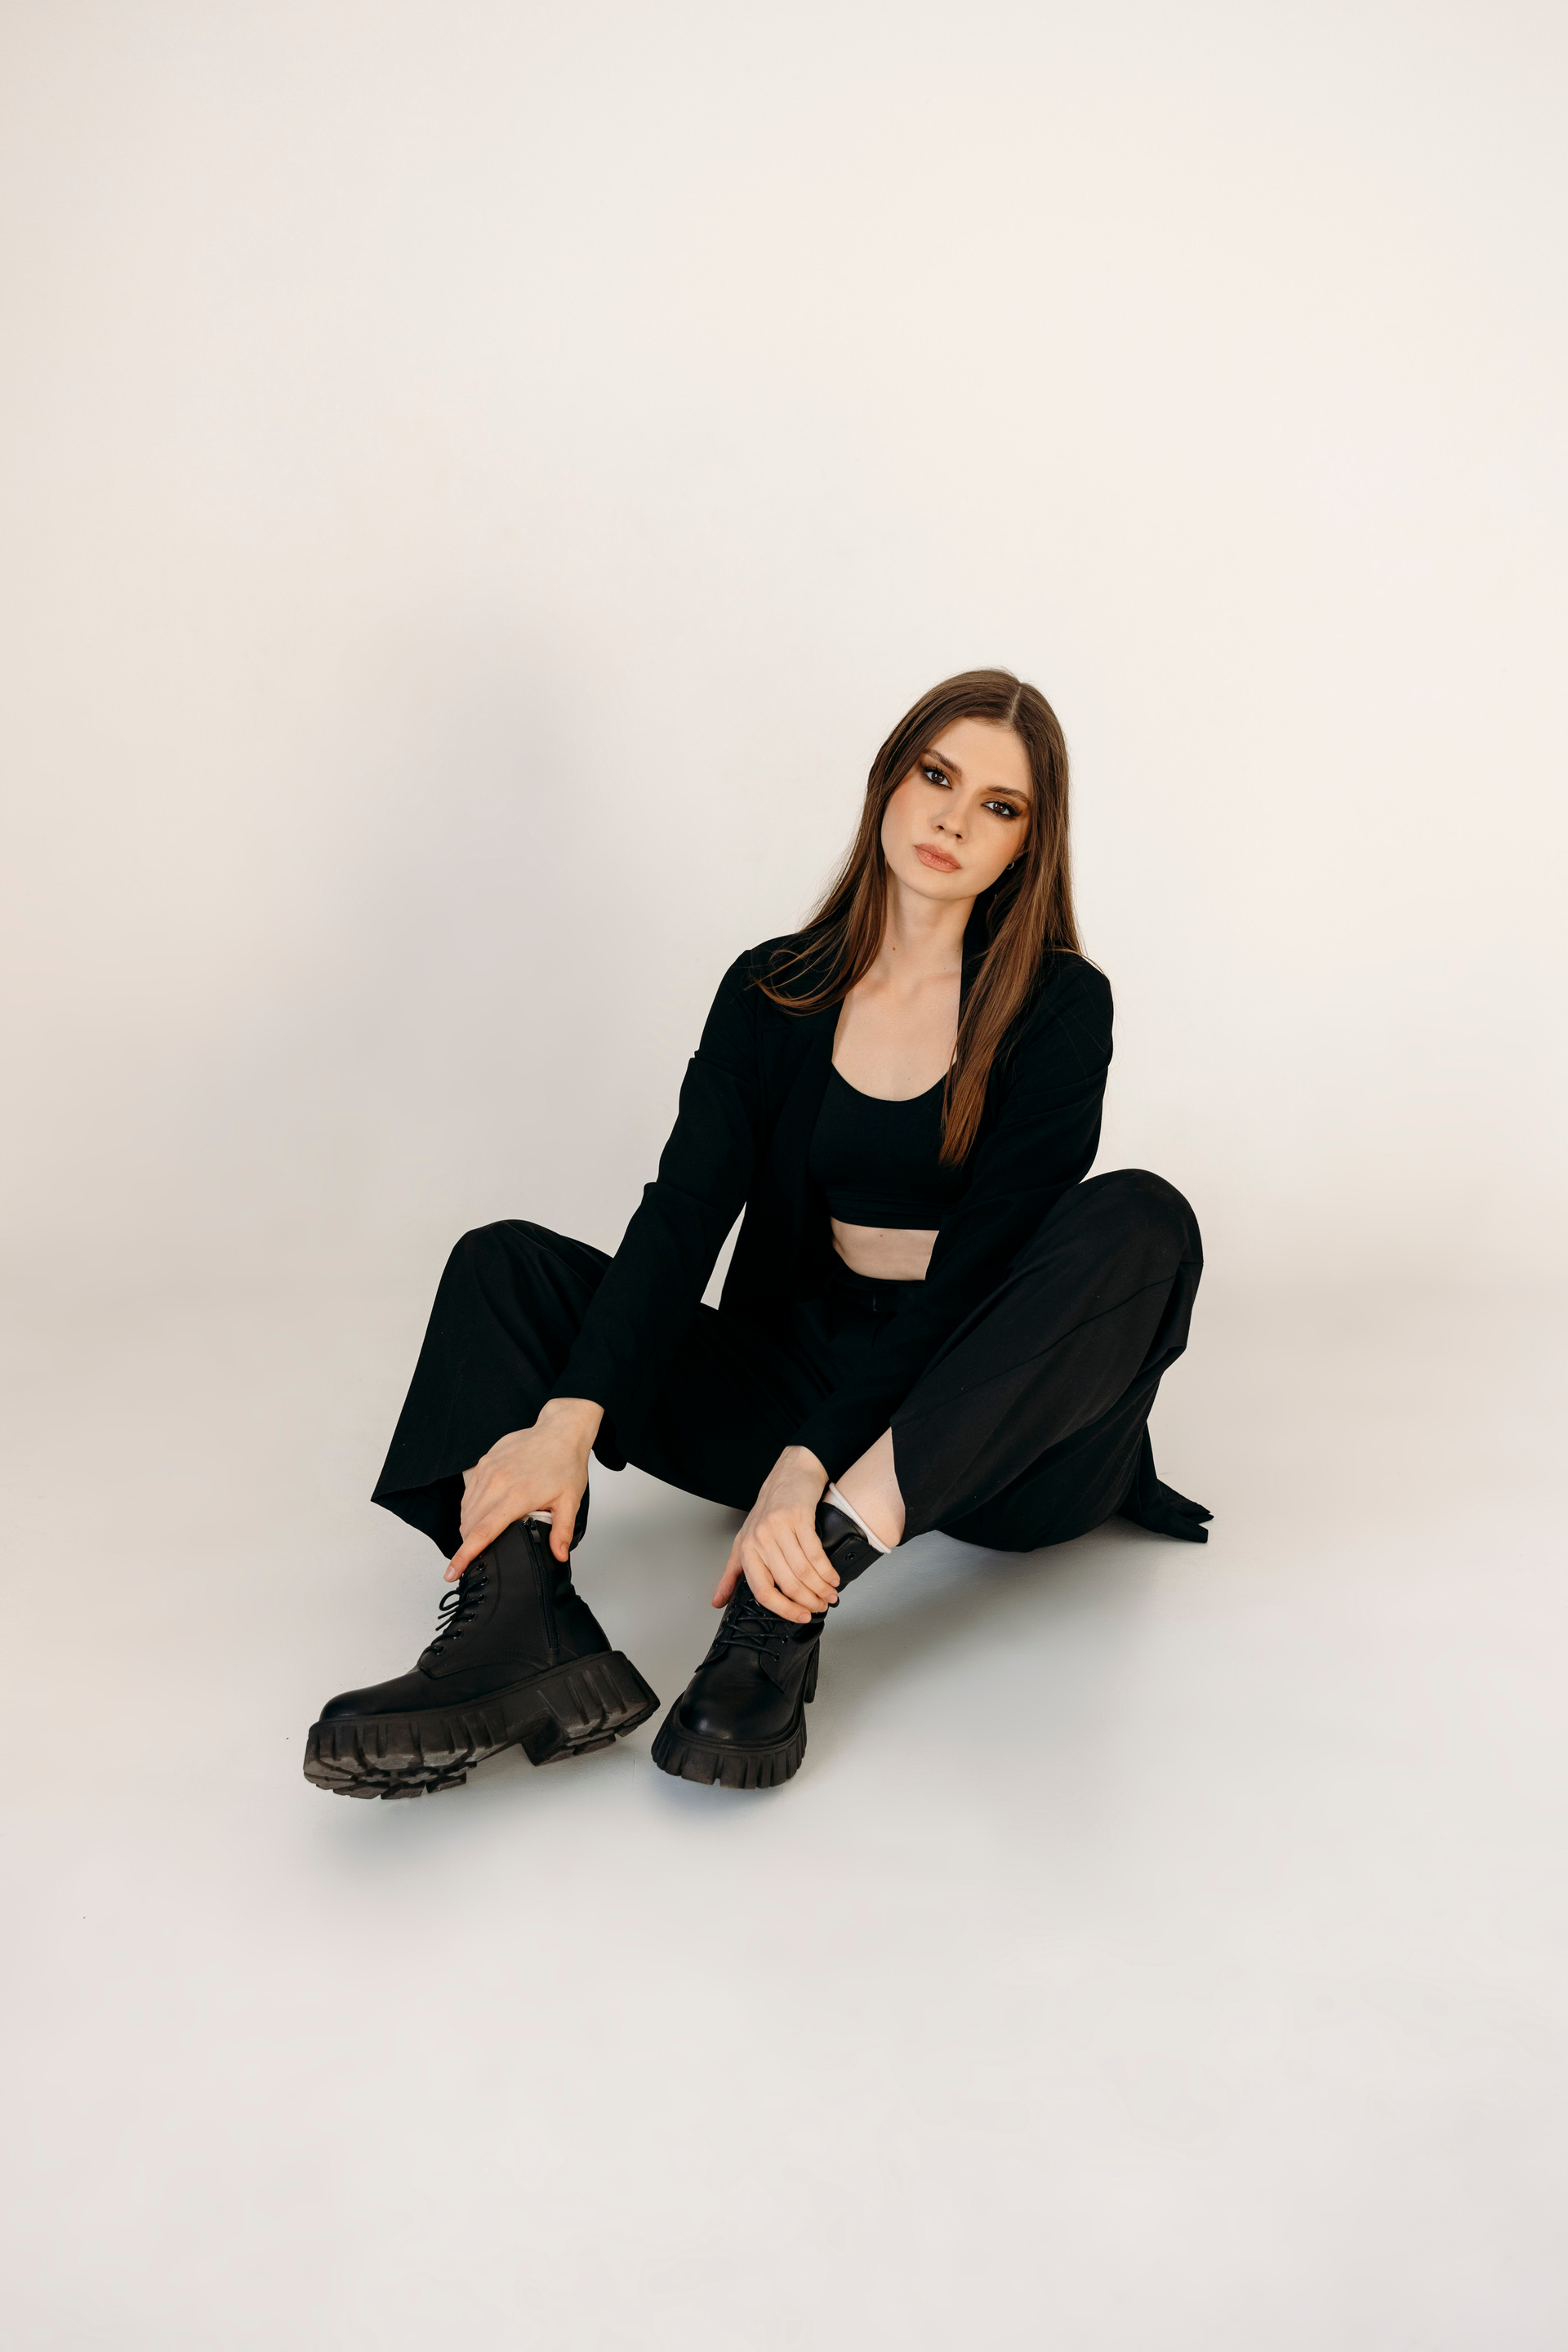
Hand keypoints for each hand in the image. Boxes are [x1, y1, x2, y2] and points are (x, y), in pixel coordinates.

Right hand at [447, 1398, 602, 1580]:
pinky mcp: (484, 1462)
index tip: (452, 1572)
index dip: (464, 1555)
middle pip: (469, 1524)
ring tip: (479, 1539)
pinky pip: (469, 1492)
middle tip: (474, 1559)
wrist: (560, 1431)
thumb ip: (562, 1531)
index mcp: (516, 1497)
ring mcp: (488, 1471)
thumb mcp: (570, 1501)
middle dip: (467, 1545)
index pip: (481, 1533)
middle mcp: (497, 1483)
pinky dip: (470, 1508)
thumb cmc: (566, 1464)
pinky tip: (481, 1515)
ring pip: (466, 1509)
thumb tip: (559, 1555)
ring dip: (468, 1527)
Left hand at [712, 1446, 836, 1623]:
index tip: (800, 1616)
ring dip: (820, 1588)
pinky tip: (833, 1578)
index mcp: (746, 1549)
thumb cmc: (768, 1509)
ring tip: (830, 1595)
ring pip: (803, 1570)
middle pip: (787, 1583)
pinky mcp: (798, 1517)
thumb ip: (731, 1574)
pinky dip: (827, 1570)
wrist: (789, 1474)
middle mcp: (760, 1539)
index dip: (784, 1609)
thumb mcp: (744, 1541)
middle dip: (808, 1601)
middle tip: (821, 1607)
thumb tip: (718, 1602)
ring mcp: (779, 1527)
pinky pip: (815, 1552)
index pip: (763, 1591)